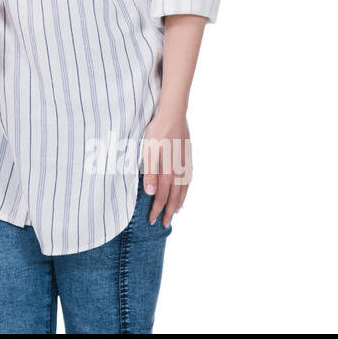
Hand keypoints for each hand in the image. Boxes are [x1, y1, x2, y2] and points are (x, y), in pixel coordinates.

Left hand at [140, 110, 191, 227]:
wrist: (173, 114)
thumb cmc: (157, 131)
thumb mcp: (148, 151)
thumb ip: (151, 173)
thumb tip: (152, 194)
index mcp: (168, 171)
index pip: (162, 196)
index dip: (157, 210)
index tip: (151, 220)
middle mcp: (179, 171)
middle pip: (174, 197)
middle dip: (169, 212)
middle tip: (164, 224)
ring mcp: (185, 164)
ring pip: (184, 190)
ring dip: (179, 203)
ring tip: (176, 213)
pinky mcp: (188, 157)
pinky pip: (189, 180)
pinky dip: (186, 190)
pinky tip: (184, 191)